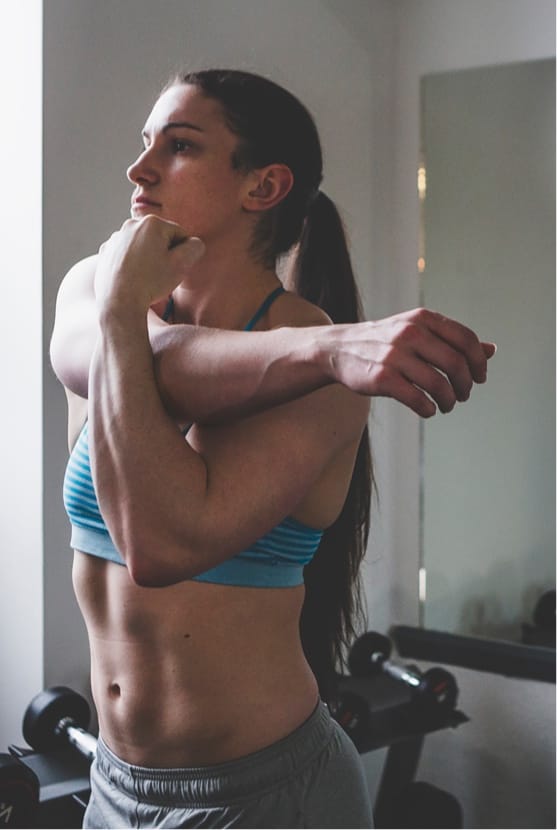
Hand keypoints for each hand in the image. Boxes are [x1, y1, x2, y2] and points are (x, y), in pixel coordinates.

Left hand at [94, 216, 204, 312]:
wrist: (119, 302)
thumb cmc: (150, 283)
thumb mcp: (182, 265)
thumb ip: (194, 248)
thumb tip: (194, 243)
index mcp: (151, 223)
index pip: (179, 234)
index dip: (182, 253)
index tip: (175, 268)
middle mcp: (131, 225)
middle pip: (159, 238)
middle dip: (163, 254)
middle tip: (161, 274)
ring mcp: (115, 238)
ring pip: (141, 246)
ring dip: (147, 258)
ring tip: (146, 279)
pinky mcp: (105, 252)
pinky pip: (126, 255)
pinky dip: (131, 264)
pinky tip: (132, 279)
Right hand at [324, 308, 495, 416]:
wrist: (338, 348)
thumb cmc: (385, 342)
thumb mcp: (418, 331)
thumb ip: (453, 339)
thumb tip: (492, 350)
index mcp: (423, 319)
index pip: (466, 340)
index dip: (479, 362)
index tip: (479, 378)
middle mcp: (410, 333)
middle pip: (456, 363)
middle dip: (466, 385)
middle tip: (463, 395)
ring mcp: (395, 356)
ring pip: (439, 384)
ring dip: (449, 400)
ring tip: (446, 405)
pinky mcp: (382, 378)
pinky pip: (417, 399)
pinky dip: (428, 409)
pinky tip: (427, 410)